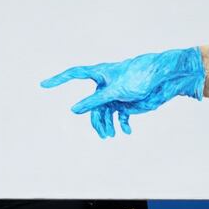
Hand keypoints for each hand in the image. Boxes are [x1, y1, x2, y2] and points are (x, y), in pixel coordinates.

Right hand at [41, 47, 204, 138]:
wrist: (165, 79)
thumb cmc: (140, 77)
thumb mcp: (114, 91)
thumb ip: (94, 101)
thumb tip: (74, 110)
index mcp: (100, 73)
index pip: (74, 74)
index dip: (58, 79)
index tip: (44, 84)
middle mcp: (105, 84)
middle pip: (92, 105)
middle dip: (96, 121)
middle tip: (103, 134)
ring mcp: (116, 94)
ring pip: (104, 113)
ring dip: (107, 125)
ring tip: (112, 135)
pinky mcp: (127, 102)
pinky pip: (119, 116)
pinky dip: (121, 125)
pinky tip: (126, 132)